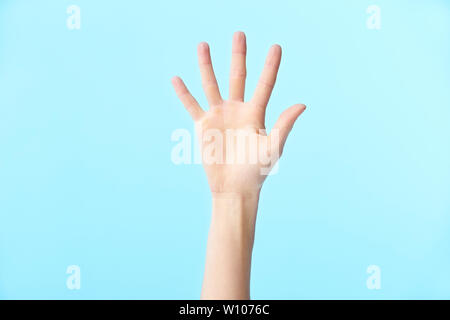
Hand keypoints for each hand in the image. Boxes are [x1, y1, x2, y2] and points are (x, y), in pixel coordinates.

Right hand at [172, 31, 305, 195]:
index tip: (276, 46)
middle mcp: (237, 110)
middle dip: (238, 55)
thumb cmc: (256, 171)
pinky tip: (177, 79)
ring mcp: (219, 115)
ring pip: (212, 84)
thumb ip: (284, 125)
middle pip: (238, 77)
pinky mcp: (204, 125)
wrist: (234, 188)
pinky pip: (192, 105)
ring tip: (203, 44)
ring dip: (207, 65)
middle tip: (239, 34)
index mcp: (256, 113)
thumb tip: (302, 104)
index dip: (271, 66)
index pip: (265, 84)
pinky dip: (184, 93)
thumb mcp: (273, 148)